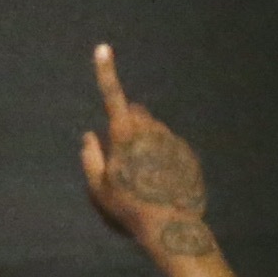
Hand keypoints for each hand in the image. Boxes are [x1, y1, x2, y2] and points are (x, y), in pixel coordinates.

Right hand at [75, 41, 218, 258]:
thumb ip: (90, 158)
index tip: (103, 48)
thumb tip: (89, 136)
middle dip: (127, 124)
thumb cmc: (129, 208)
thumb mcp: (99, 189)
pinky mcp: (188, 154)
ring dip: (145, 143)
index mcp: (125, 134)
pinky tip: (160, 185)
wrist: (171, 228)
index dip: (106, 71)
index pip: (113, 95)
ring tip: (143, 179)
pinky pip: (170, 147)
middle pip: (136, 113)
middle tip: (121, 156)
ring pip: (154, 131)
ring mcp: (172, 140)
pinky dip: (162, 158)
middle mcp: (151, 130)